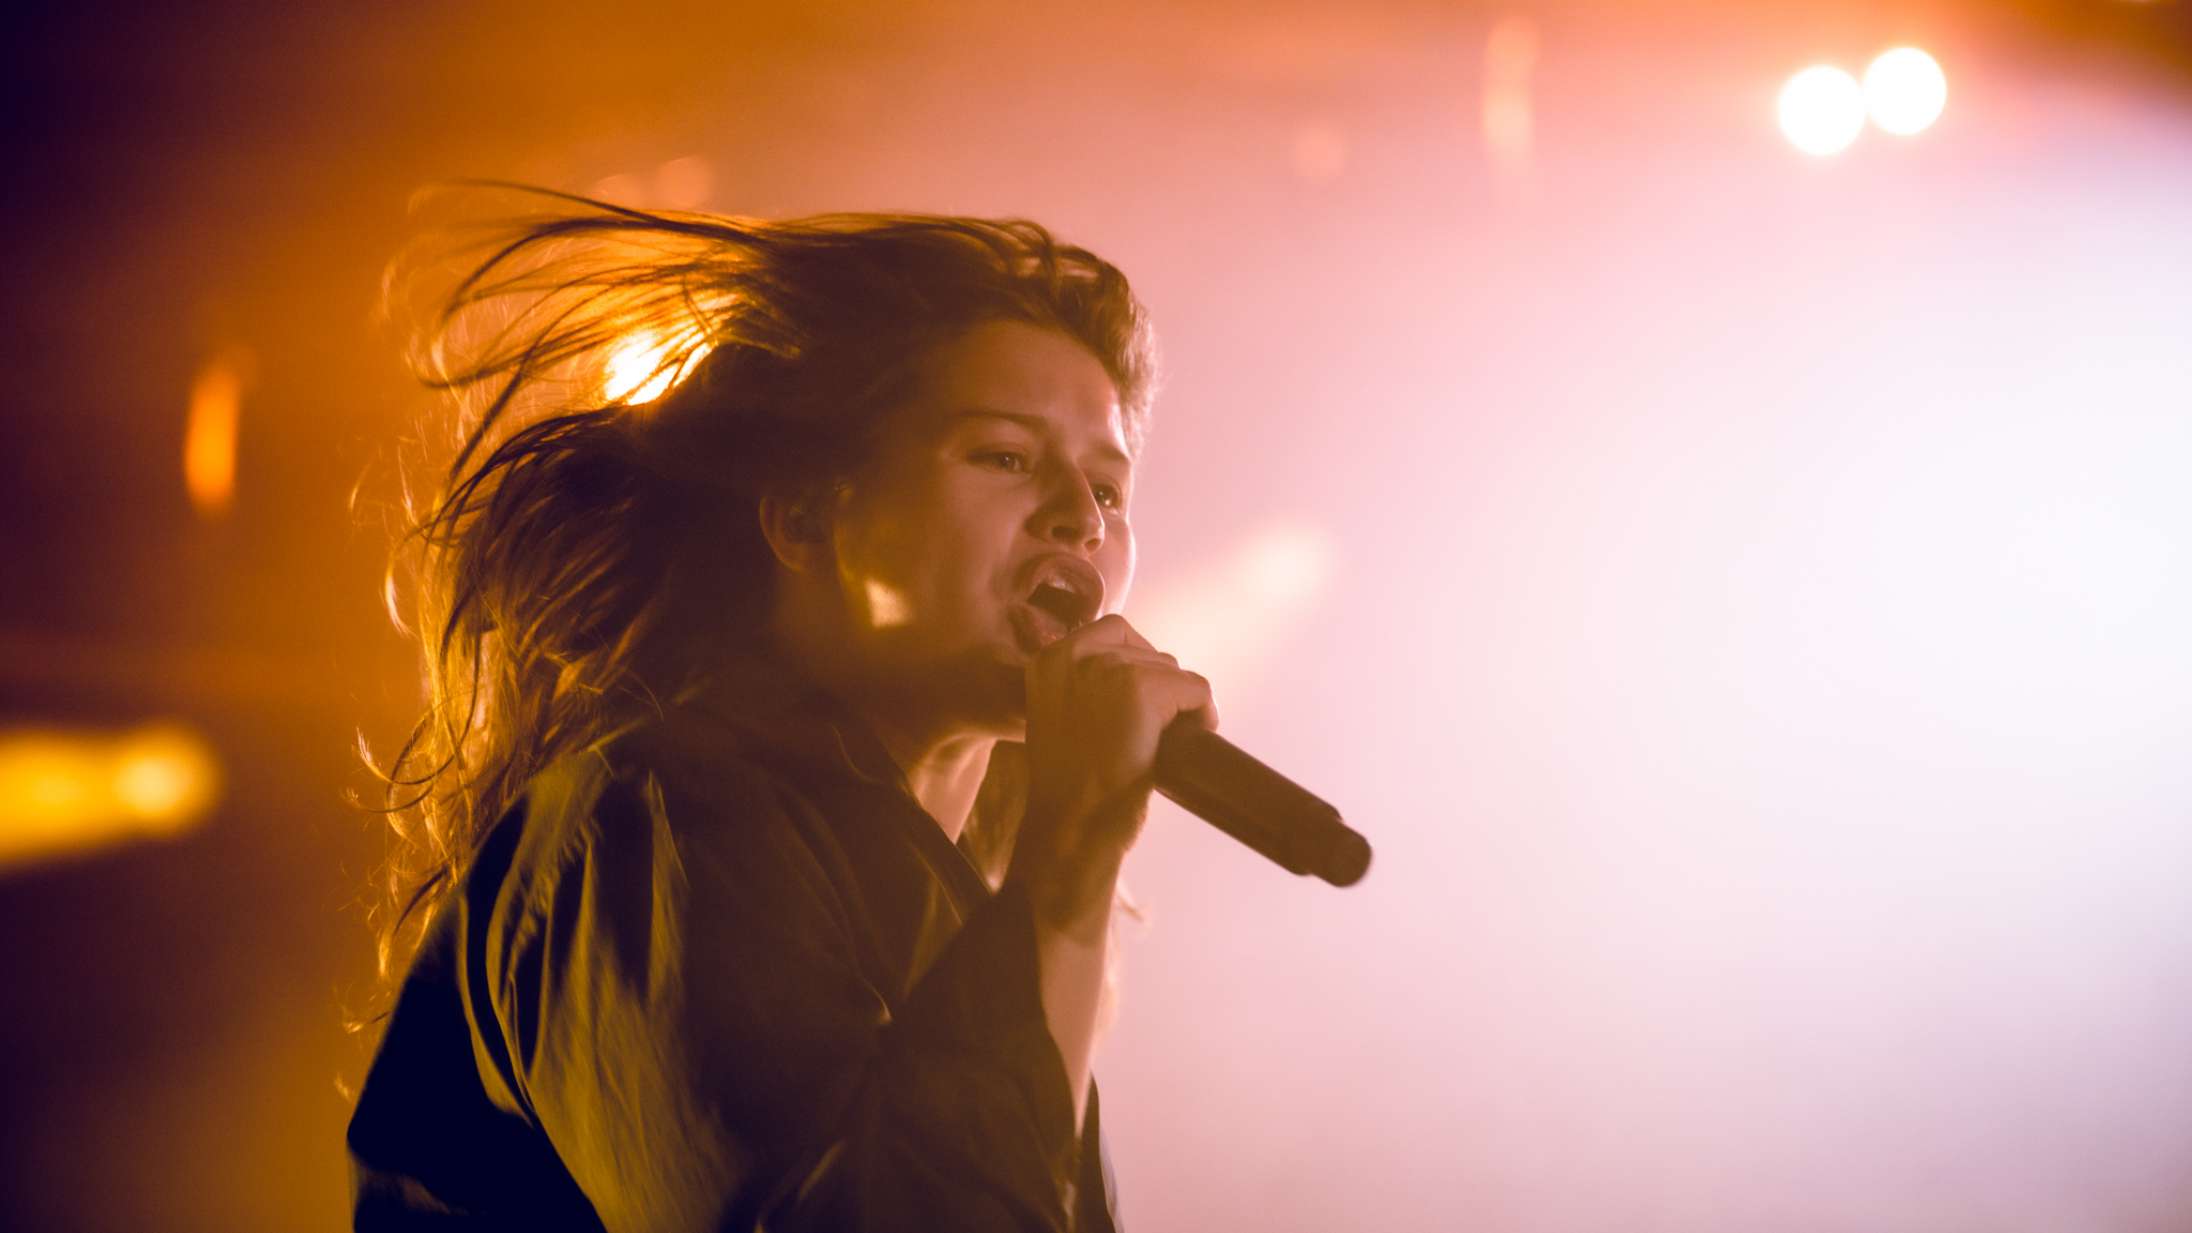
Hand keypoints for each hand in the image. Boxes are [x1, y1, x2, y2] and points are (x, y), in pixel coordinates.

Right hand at [1005, 614, 1218, 939]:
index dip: (1139, 662)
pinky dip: (1204, 713)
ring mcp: (1110, 669)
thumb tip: (1139, 670)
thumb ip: (1084, 687)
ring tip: (1170, 740)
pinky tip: (1195, 737)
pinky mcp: (1144, 689)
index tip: (1142, 702)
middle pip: (1148, 649)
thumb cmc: (1068, 788)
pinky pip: (1197, 688)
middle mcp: (1075, 653)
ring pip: (1174, 670)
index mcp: (1049, 659)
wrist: (1070, 828)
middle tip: (1159, 728)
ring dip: (1181, 703)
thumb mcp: (1060, 718)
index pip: (1114, 629)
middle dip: (1161, 685)